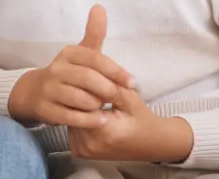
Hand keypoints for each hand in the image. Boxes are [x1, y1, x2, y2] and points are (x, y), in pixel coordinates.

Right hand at [8, 5, 134, 128]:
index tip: (132, 83)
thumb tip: (100, 6)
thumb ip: (94, 33)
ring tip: (105, 107)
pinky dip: (88, 120)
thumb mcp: (81, 52)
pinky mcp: (45, 109)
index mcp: (68, 53)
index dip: (116, 71)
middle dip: (108, 89)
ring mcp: (49, 90)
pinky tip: (100, 120)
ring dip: (97, 105)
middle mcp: (56, 69)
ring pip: (81, 99)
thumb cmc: (68, 72)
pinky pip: (71, 117)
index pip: (96, 59)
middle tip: (117, 97)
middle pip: (89, 80)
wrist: (35, 92)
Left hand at [68, 87, 193, 163]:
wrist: (148, 143)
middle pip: (73, 110)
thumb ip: (110, 84)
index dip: (87, 88)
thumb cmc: (141, 119)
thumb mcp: (130, 97)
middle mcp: (87, 145)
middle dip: (80, 96)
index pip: (82, 101)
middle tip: (91, 88)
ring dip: (77, 107)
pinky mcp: (79, 151)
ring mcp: (82, 150)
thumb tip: (91, 67)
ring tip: (90, 99)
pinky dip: (78, 118)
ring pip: (70, 118)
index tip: (94, 80)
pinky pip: (72, 128)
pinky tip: (89, 112)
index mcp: (103, 132)